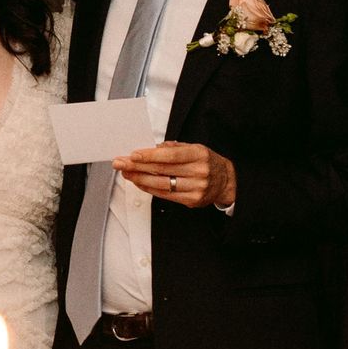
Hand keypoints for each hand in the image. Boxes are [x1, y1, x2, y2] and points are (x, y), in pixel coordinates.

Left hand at [115, 142, 235, 209]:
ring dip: (140, 179)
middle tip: (121, 164)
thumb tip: (150, 150)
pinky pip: (165, 195)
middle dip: (137, 167)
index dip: (150, 156)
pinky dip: (149, 189)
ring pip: (161, 185)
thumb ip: (173, 148)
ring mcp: (196, 188)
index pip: (170, 155)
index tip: (133, 155)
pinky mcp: (192, 201)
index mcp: (198, 154)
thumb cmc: (206, 162)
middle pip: (162, 170)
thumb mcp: (194, 148)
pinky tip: (139, 183)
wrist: (226, 181)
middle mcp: (198, 171)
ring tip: (126, 173)